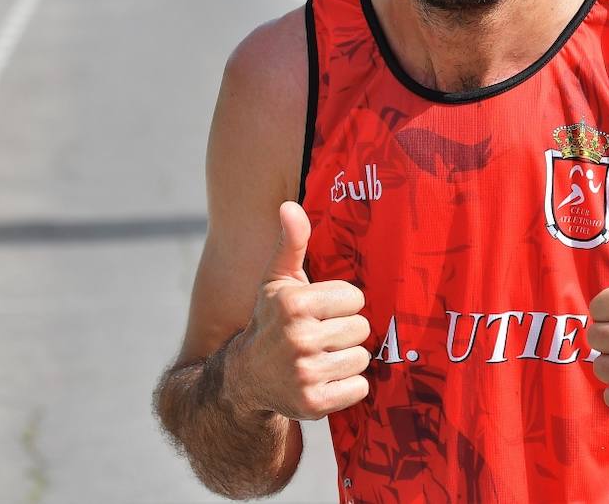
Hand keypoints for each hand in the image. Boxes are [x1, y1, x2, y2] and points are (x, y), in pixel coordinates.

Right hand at [228, 202, 371, 421]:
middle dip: (344, 332)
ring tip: (320, 357)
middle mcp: (298, 338)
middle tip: (320, 337)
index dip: (340, 305)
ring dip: (346, 359)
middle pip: (361, 329)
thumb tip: (289, 205)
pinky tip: (324, 380)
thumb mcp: (277, 281)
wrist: (246, 378)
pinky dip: (347, 386)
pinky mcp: (315, 404)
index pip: (354, 298)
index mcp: (293, 303)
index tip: (318, 312)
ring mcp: (305, 374)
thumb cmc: (270, 321)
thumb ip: (290, 242)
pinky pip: (359, 387)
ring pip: (362, 358)